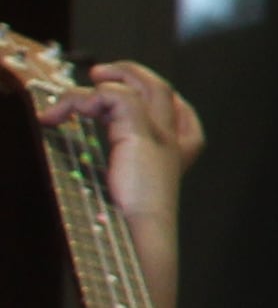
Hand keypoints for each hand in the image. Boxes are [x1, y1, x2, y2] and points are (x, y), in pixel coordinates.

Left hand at [49, 62, 200, 227]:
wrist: (138, 234)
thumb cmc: (128, 222)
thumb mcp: (122, 189)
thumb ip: (113, 168)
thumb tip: (83, 150)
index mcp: (176, 157)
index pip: (182, 115)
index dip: (157, 98)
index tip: (127, 95)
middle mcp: (174, 143)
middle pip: (164, 91)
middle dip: (134, 74)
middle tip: (101, 73)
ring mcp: (161, 136)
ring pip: (148, 85)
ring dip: (114, 75)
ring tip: (89, 80)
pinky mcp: (141, 133)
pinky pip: (116, 96)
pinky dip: (86, 97)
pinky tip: (65, 112)